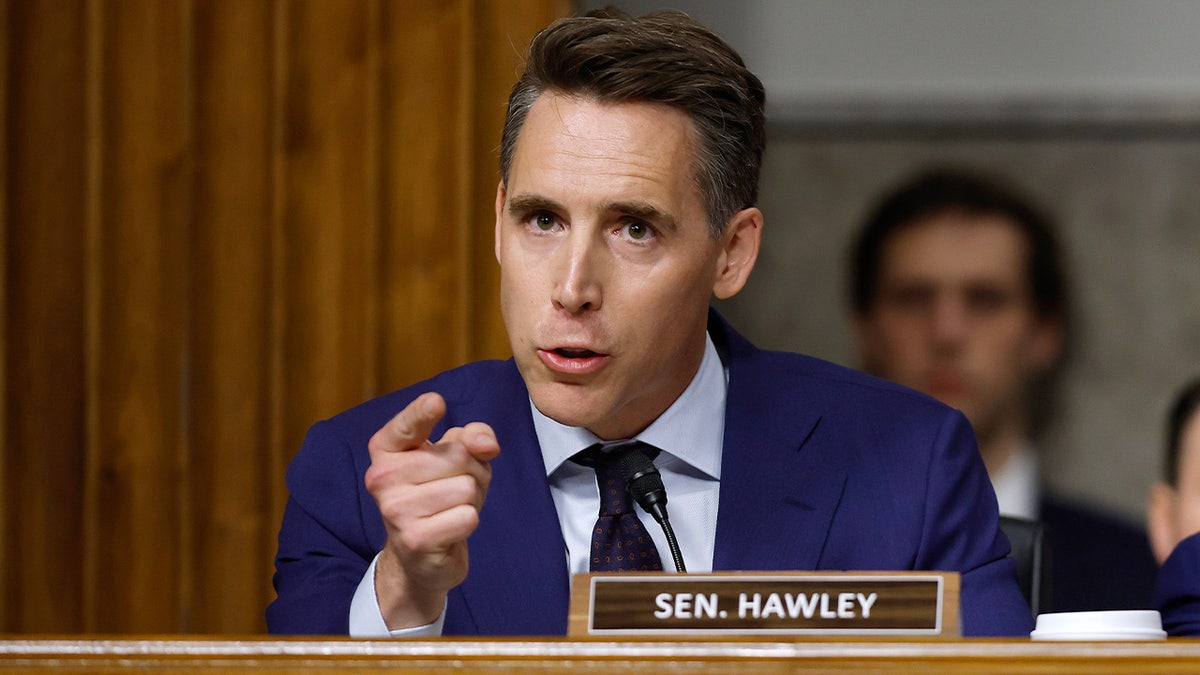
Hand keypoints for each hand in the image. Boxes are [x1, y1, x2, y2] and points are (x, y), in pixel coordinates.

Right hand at [364, 391, 499, 628]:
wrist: (419, 556)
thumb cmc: (438, 494)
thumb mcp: (457, 456)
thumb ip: (473, 436)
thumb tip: (486, 444)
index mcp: (386, 448)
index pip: (407, 424)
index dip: (423, 411)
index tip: (437, 401)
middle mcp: (381, 476)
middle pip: (458, 455)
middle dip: (472, 471)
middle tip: (454, 488)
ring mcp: (395, 510)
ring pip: (466, 487)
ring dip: (472, 499)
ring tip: (452, 508)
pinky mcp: (414, 540)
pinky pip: (468, 516)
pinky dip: (469, 521)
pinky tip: (450, 529)